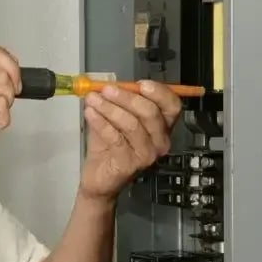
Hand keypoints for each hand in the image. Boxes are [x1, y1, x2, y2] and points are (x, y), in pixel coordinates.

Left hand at [78, 80, 181, 200]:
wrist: (98, 177)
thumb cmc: (109, 147)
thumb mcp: (114, 119)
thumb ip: (118, 102)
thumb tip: (107, 83)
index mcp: (161, 127)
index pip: (172, 106)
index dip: (159, 92)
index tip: (140, 84)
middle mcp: (159, 141)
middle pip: (150, 113)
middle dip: (126, 97)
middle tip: (106, 90)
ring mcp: (146, 155)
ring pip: (132, 124)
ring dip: (109, 108)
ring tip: (92, 100)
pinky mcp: (129, 164)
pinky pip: (115, 137)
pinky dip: (101, 122)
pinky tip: (90, 113)